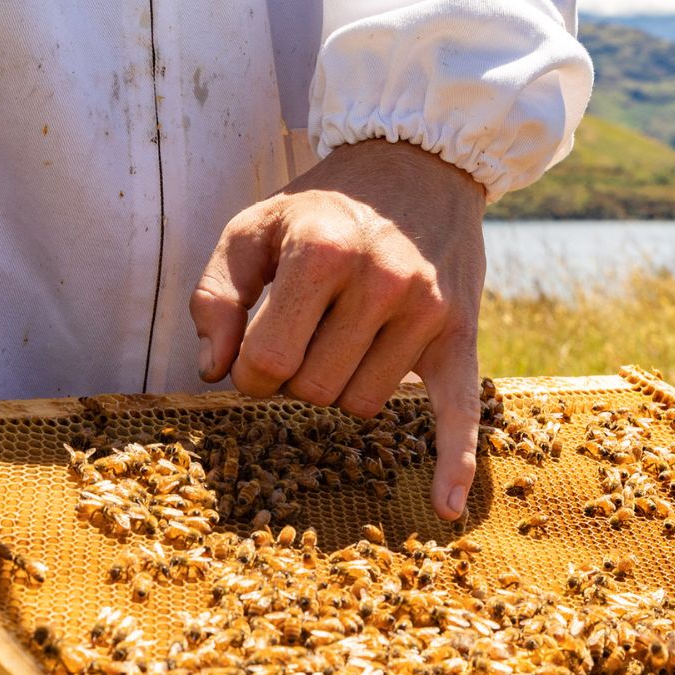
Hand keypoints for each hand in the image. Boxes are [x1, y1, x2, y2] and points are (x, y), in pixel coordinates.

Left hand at [190, 138, 487, 519]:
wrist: (418, 167)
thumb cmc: (322, 207)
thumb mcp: (251, 229)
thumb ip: (216, 296)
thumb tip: (213, 370)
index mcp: (322, 252)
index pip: (268, 364)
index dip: (251, 372)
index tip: (257, 352)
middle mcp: (382, 281)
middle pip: (316, 393)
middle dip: (296, 380)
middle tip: (304, 338)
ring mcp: (427, 311)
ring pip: (364, 408)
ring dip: (343, 390)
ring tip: (347, 339)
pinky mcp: (461, 336)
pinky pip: (459, 411)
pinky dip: (453, 462)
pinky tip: (444, 507)